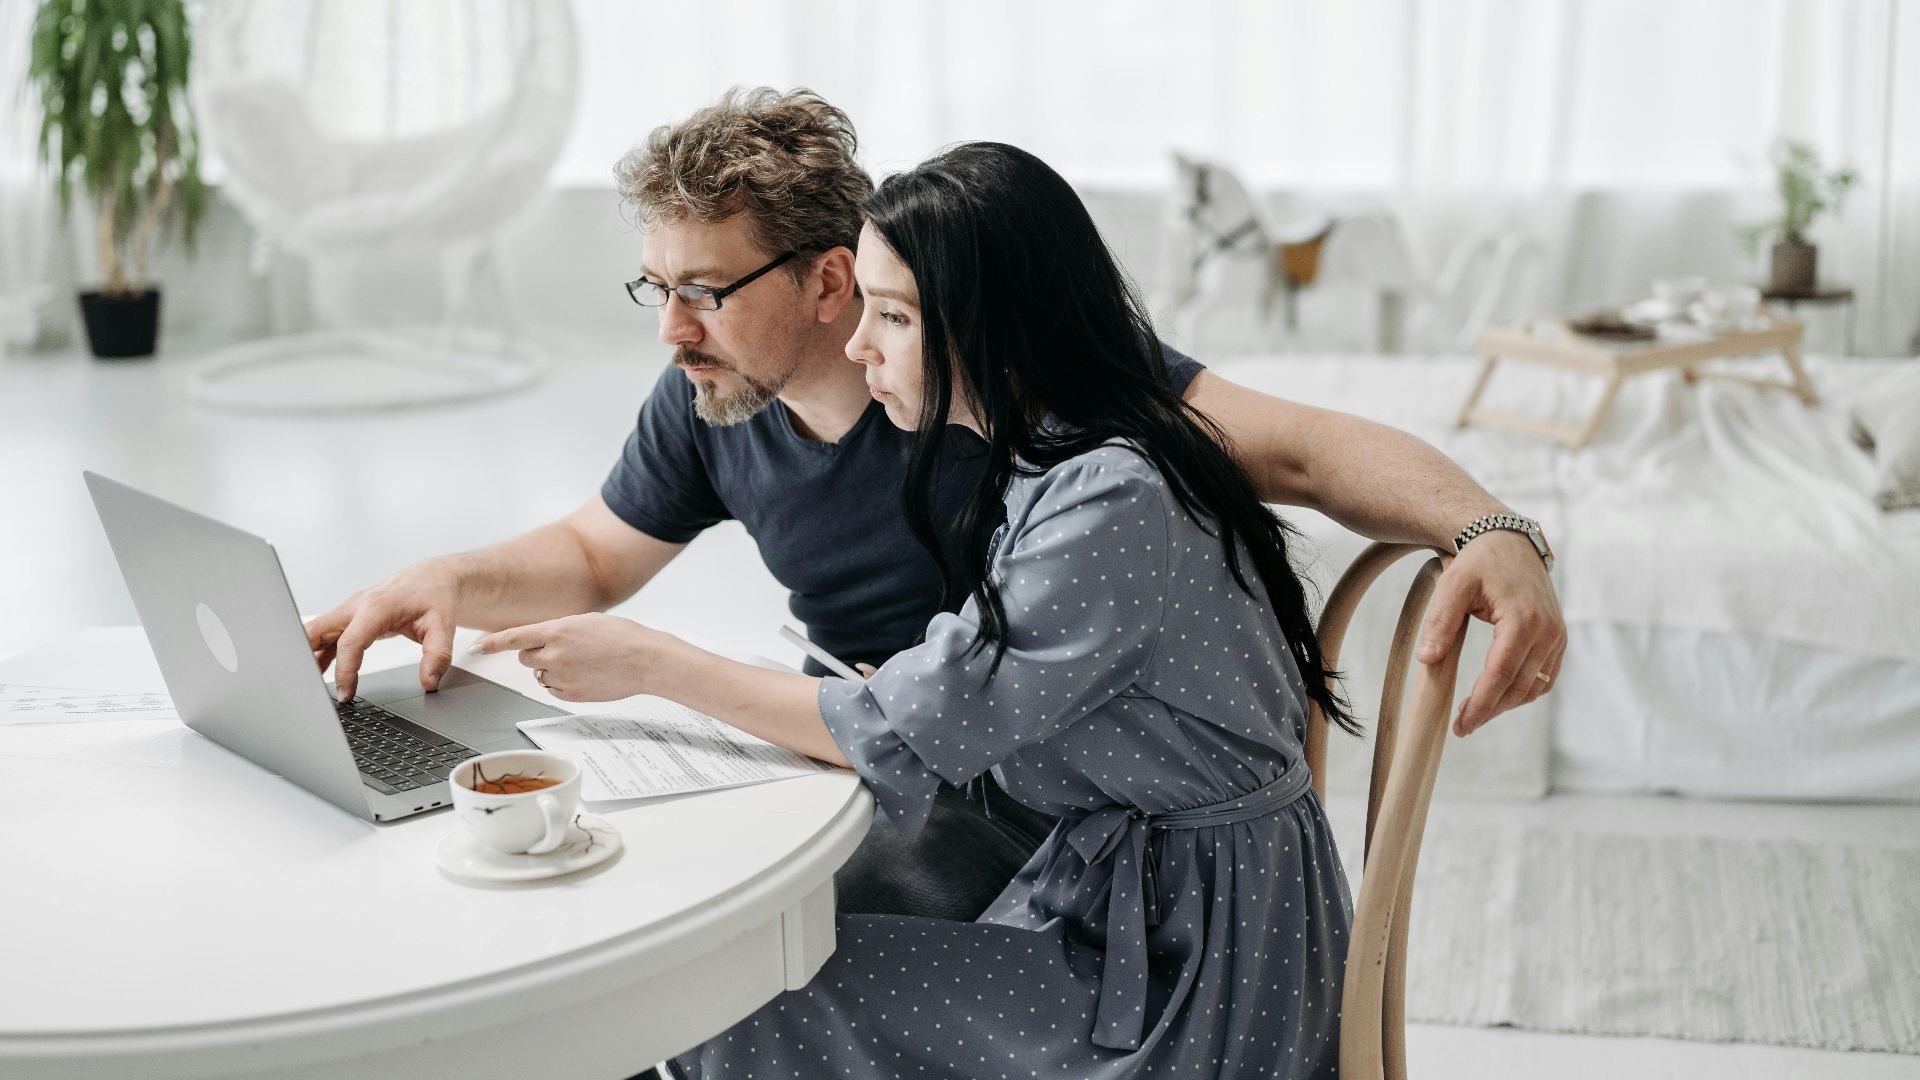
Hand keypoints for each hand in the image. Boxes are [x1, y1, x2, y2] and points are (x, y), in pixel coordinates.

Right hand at [305, 563, 461, 701]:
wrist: (432, 578)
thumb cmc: (434, 596)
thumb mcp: (444, 626)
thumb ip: (438, 655)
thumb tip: (428, 682)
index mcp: (376, 607)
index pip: (350, 642)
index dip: (344, 671)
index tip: (345, 695)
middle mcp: (356, 606)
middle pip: (316, 631)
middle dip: (303, 656)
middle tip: (303, 687)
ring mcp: (349, 611)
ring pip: (316, 633)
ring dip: (306, 656)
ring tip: (303, 686)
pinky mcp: (349, 618)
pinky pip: (326, 638)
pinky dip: (318, 654)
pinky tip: (316, 674)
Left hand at [470, 613, 682, 702]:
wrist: (646, 660)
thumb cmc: (622, 636)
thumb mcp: (587, 621)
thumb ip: (559, 629)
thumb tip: (543, 639)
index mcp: (558, 631)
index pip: (513, 638)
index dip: (491, 644)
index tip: (475, 648)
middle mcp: (555, 654)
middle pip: (525, 657)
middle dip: (537, 653)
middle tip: (563, 650)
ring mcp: (562, 677)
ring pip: (540, 674)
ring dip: (552, 669)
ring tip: (582, 663)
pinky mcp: (571, 695)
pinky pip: (553, 690)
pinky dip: (562, 684)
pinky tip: (585, 676)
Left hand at [1415, 529, 1564, 736]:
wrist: (1508, 542)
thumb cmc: (1478, 562)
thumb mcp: (1452, 585)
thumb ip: (1439, 622)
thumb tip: (1427, 660)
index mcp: (1522, 619)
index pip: (1500, 674)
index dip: (1481, 704)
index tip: (1461, 726)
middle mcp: (1547, 630)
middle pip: (1518, 686)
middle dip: (1490, 710)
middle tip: (1462, 726)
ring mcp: (1556, 635)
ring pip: (1534, 686)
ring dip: (1506, 705)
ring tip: (1475, 713)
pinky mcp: (1557, 638)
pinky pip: (1544, 677)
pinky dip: (1523, 691)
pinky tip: (1498, 696)